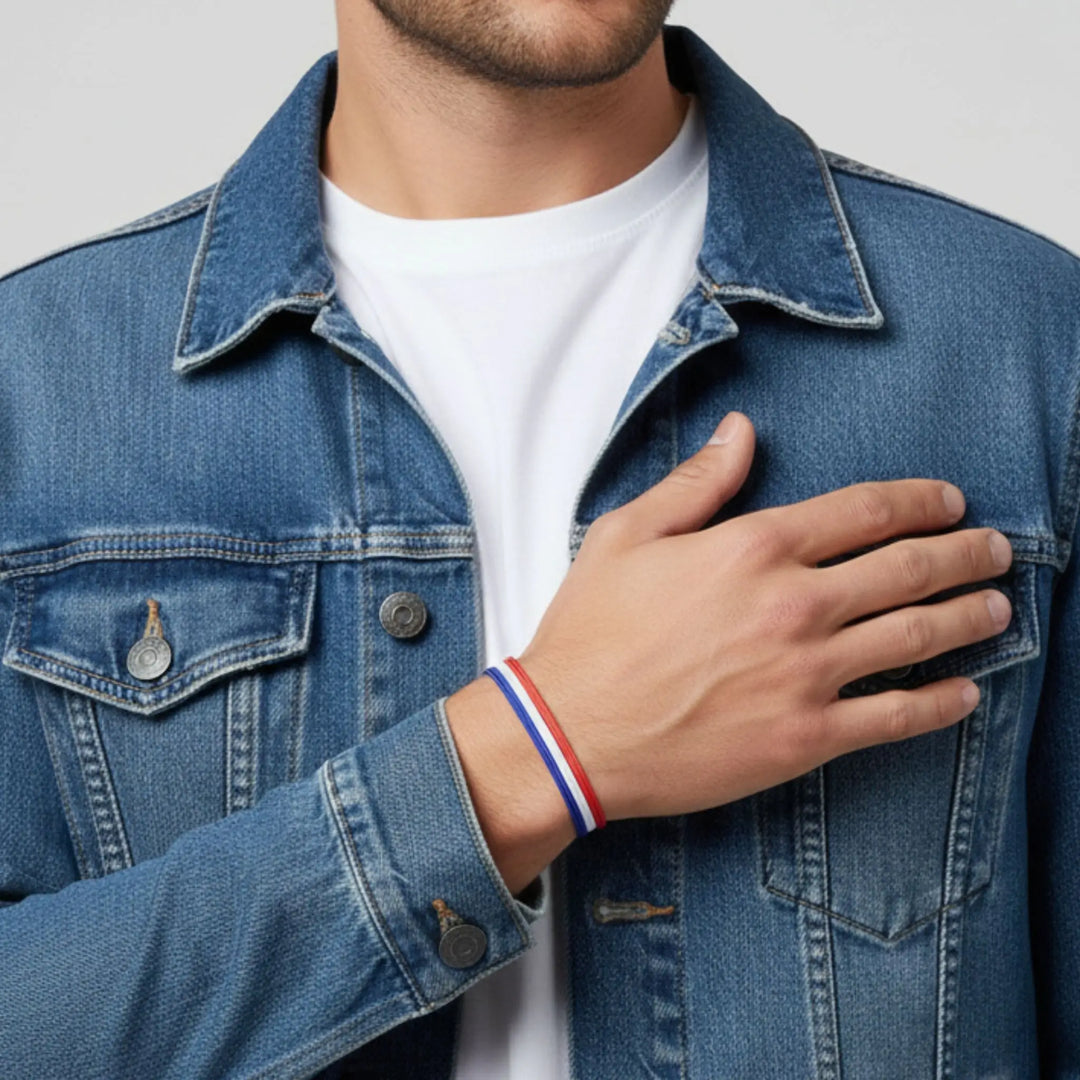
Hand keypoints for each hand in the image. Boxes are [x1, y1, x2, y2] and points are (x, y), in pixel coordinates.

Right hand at [517, 410, 1011, 821]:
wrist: (571, 733)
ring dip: (969, 617)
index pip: (865, 510)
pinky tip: (966, 692)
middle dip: (966, 553)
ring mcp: (807, 674)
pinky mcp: (806, 738)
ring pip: (916, 636)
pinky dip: (941, 703)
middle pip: (909, 567)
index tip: (948, 501)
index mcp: (753, 547)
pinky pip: (896, 717)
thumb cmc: (591, 632)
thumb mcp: (626, 535)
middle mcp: (793, 604)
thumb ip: (696, 482)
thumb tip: (741, 431)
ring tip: (998, 608)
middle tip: (997, 550)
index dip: (920, 500)